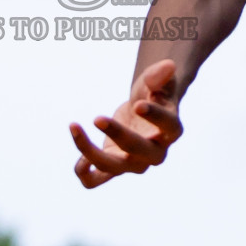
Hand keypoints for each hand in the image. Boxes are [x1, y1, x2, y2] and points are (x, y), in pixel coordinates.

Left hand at [69, 59, 183, 187]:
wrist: (140, 111)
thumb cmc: (152, 94)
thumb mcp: (155, 81)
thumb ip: (159, 75)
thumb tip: (169, 66)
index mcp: (171, 130)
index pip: (169, 126)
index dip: (155, 117)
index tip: (137, 104)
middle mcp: (156, 152)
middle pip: (140, 152)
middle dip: (119, 136)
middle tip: (97, 117)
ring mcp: (133, 163)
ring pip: (113, 168)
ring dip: (91, 152)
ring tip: (74, 126)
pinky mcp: (114, 166)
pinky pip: (96, 180)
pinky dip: (84, 173)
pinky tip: (77, 157)